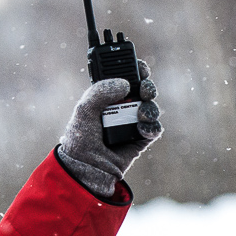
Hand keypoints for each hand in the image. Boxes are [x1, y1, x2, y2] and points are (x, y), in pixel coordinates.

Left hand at [56, 59, 161, 197]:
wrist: (86, 167)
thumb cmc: (81, 138)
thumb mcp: (84, 109)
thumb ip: (101, 91)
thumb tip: (126, 85)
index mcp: (108, 96)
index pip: (126, 77)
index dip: (136, 70)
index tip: (140, 68)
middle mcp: (122, 107)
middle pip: (144, 89)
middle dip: (148, 86)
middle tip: (143, 90)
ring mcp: (132, 123)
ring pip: (151, 108)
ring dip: (150, 107)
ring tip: (140, 114)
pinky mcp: (140, 140)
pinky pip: (154, 129)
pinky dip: (151, 127)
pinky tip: (141, 128)